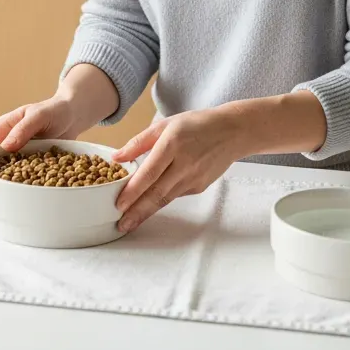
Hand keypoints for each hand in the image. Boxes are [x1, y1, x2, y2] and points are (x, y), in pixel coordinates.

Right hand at [0, 96, 85, 189]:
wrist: (72, 115)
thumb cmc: (54, 110)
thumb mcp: (38, 116)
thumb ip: (22, 130)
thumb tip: (6, 147)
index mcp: (2, 129)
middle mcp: (6, 142)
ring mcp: (18, 154)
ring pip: (2, 173)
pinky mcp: (30, 163)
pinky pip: (20, 176)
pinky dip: (16, 188)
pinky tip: (15, 201)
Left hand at [112, 107, 247, 231]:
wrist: (232, 132)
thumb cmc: (196, 125)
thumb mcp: (165, 125)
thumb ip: (139, 142)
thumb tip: (116, 157)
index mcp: (172, 144)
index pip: (150, 173)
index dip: (134, 190)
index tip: (119, 204)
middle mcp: (184, 165)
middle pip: (158, 193)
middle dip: (137, 211)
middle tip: (121, 225)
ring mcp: (194, 178)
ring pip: (166, 199)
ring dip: (146, 212)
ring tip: (129, 223)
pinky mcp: (199, 187)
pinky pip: (175, 195)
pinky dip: (160, 202)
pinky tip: (147, 207)